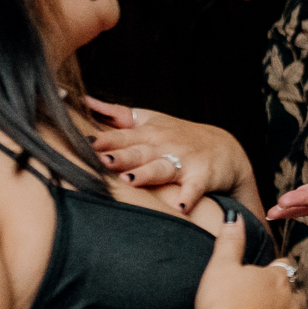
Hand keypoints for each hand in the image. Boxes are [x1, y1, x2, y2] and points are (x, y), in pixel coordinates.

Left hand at [84, 96, 257, 216]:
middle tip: (101, 160)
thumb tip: (84, 101)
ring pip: (161, 168)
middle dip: (120, 155)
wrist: (224, 148)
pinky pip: (194, 189)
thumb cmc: (179, 135)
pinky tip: (181, 207)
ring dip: (146, 174)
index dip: (104, 139)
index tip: (83, 142)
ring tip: (129, 180)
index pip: (121, 136)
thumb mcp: (150, 120)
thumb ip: (116, 114)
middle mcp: (164, 145)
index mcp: (148, 133)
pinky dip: (188, 197)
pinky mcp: (202, 177)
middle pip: (138, 151)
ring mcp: (183, 161)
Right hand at [191, 216, 306, 308]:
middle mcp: (290, 306)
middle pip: (297, 299)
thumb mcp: (220, 266)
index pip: (283, 269)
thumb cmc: (220, 305)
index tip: (266, 275)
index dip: (275, 272)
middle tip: (271, 307)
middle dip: (288, 302)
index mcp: (275, 280)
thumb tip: (236, 216)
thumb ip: (230, 240)